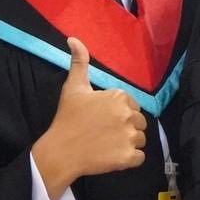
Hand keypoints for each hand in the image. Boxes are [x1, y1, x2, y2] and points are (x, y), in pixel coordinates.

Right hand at [31, 37, 146, 199]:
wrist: (59, 151)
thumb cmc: (67, 119)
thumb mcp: (73, 88)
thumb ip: (80, 63)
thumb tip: (74, 39)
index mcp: (119, 96)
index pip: (131, 106)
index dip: (117, 114)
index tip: (101, 120)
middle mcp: (129, 114)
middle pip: (138, 122)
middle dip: (125, 128)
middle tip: (103, 133)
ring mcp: (130, 136)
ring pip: (140, 140)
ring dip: (127, 144)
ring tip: (106, 145)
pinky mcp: (129, 157)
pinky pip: (139, 158)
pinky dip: (128, 160)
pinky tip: (111, 156)